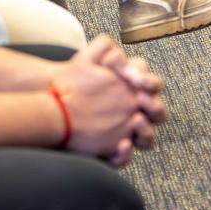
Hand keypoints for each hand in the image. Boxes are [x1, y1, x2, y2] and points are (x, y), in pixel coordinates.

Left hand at [64, 36, 166, 157]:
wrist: (53, 104)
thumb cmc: (74, 82)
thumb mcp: (87, 60)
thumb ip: (106, 51)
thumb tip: (120, 57)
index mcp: (132, 90)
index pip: (152, 86)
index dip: (150, 83)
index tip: (138, 81)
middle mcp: (133, 113)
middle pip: (157, 112)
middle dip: (155, 107)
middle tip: (141, 100)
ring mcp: (123, 133)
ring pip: (147, 138)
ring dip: (146, 131)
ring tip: (135, 122)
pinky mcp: (110, 151)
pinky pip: (123, 158)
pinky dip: (124, 154)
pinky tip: (121, 145)